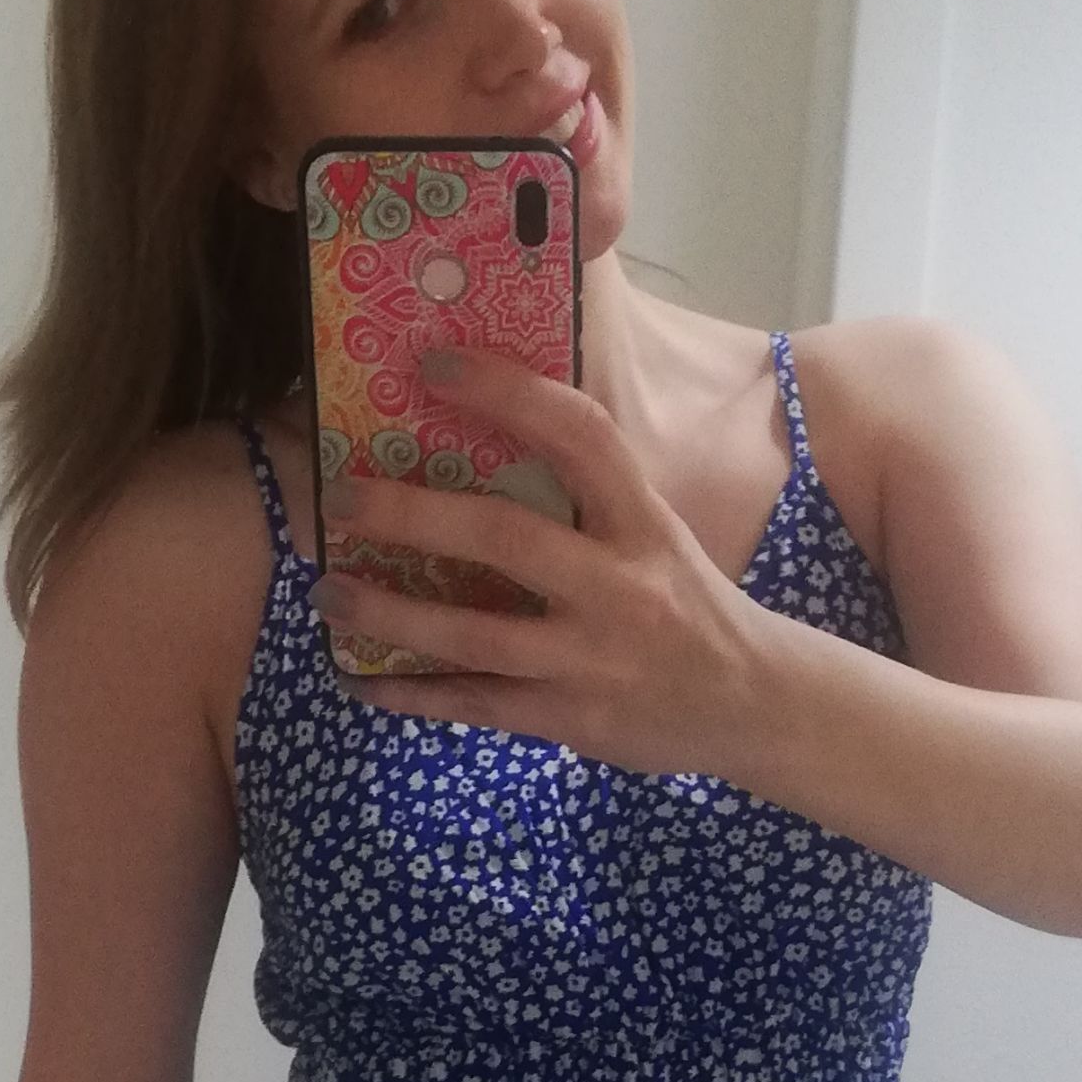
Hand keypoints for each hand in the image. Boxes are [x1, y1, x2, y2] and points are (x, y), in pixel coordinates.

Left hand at [308, 347, 767, 776]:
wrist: (754, 703)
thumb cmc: (689, 604)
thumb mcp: (657, 535)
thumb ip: (589, 497)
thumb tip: (484, 438)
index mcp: (644, 522)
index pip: (581, 436)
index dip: (507, 393)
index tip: (432, 364)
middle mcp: (620, 585)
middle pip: (505, 537)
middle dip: (414, 514)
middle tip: (344, 495)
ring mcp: (592, 658)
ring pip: (473, 633)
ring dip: (389, 611)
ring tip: (326, 589)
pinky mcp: (570, 717)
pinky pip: (474, 703)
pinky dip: (410, 693)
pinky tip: (359, 679)